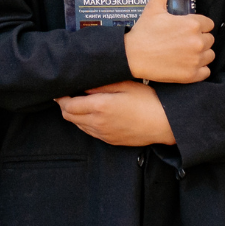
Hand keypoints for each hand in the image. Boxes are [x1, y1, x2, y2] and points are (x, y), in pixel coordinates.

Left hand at [57, 82, 176, 145]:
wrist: (164, 124)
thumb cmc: (148, 101)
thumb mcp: (125, 85)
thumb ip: (101, 84)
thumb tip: (84, 84)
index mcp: (100, 107)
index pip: (69, 105)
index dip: (61, 98)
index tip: (60, 91)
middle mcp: (98, 124)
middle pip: (69, 117)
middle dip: (65, 106)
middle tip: (68, 95)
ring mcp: (104, 135)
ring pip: (79, 126)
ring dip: (75, 115)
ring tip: (81, 103)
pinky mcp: (110, 141)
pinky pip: (91, 132)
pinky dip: (86, 123)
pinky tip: (95, 114)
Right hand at [123, 0, 214, 83]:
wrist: (132, 56)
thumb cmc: (143, 32)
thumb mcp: (154, 7)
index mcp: (192, 24)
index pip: (208, 24)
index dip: (198, 26)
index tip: (186, 29)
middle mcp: (197, 41)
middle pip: (210, 39)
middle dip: (199, 39)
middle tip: (183, 41)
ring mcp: (195, 59)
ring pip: (209, 55)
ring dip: (201, 54)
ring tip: (185, 53)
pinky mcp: (191, 75)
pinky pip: (206, 71)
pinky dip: (199, 69)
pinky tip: (186, 64)